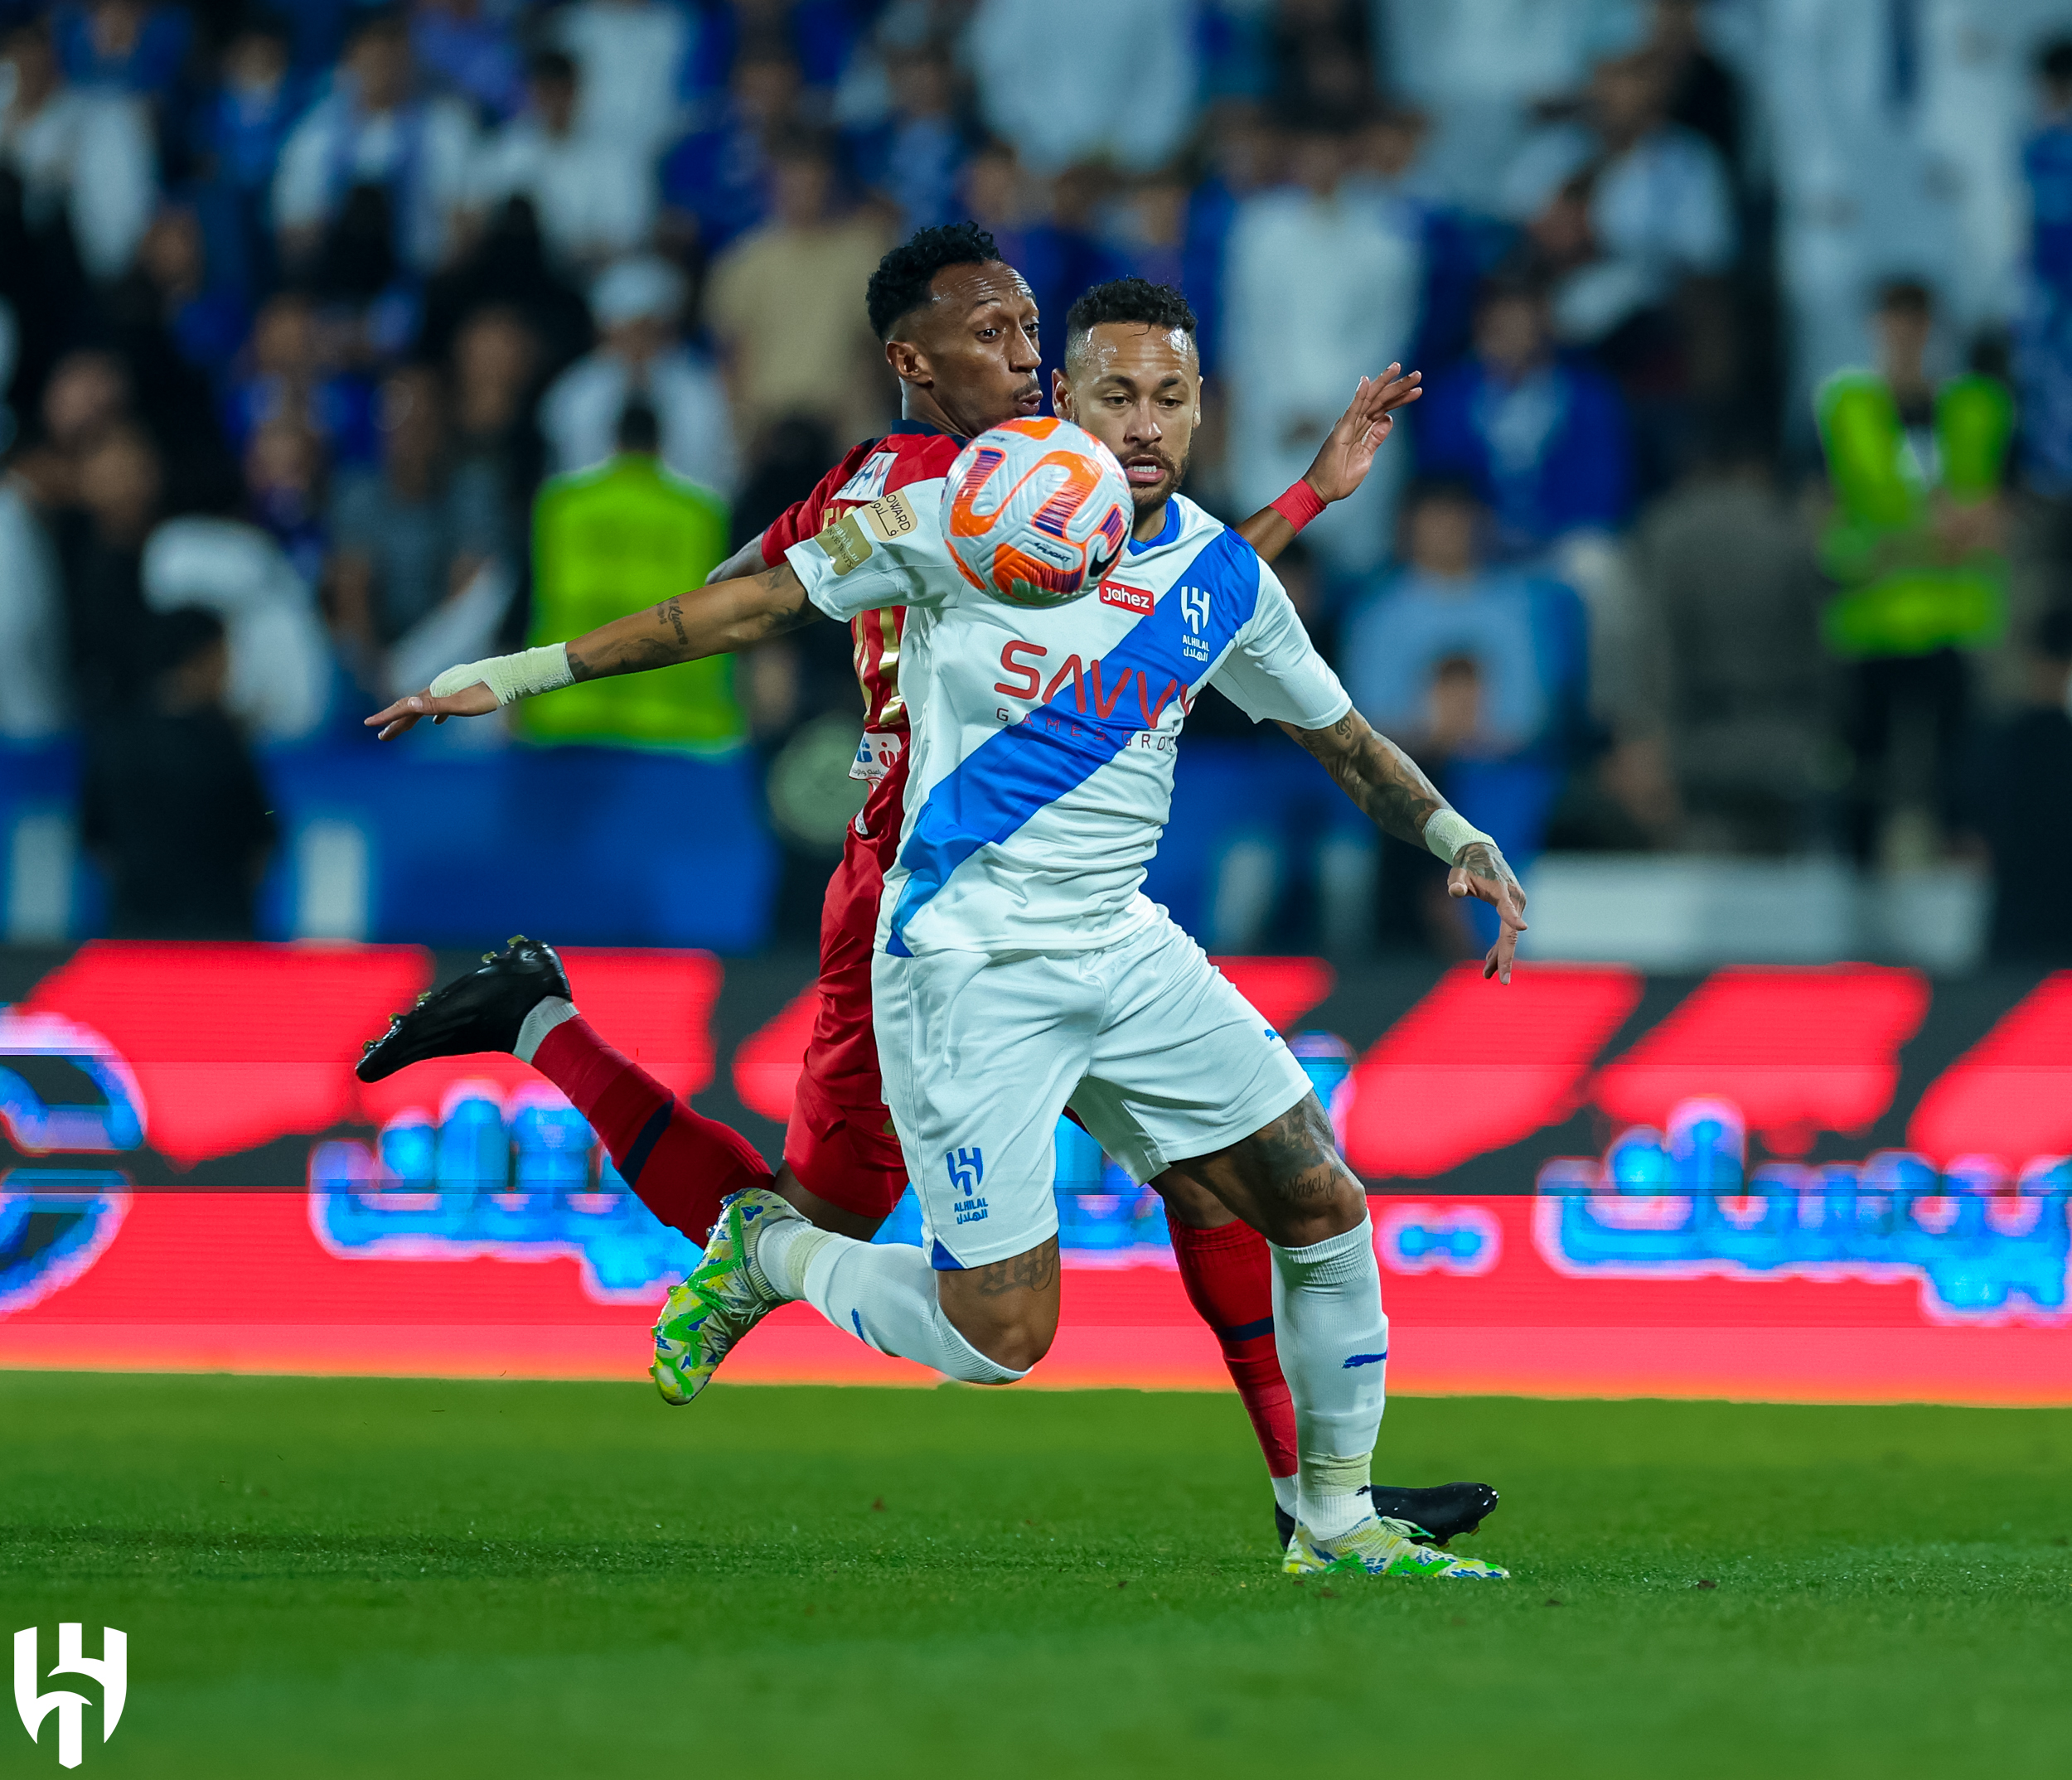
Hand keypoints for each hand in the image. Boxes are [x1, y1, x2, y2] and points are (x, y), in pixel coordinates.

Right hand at [363, 681, 497, 739]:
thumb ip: (433, 705)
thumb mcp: (459, 703)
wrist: (508, 678)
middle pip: (411, 709)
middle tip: (381, 737)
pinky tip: (437, 722)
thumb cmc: (485, 694)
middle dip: (395, 723)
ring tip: (401, 730)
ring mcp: (448, 691)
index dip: (386, 716)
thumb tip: (408, 702)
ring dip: (411, 720)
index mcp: (433, 694)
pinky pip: (441, 707)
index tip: (369, 724)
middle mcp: (437, 690)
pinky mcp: (460, 693)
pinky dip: (434, 715)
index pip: (404, 707)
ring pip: (424, 708)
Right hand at [1301, 364, 1422, 504]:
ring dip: (1384, 383)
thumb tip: (1388, 420)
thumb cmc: (1340, 477)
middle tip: (1417, 374)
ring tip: (1398, 367)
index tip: (1418, 390)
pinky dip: (1358, 396)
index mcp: (1361, 429)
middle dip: (1398, 387)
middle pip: (1380, 400)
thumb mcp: (1366, 456)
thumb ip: (1375, 438)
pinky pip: (1351, 411)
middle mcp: (1354, 423)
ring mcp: (1347, 426)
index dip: (1400, 399)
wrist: (1323, 490)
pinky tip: (1365, 381)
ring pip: (1369, 400)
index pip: (1384, 409)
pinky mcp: (1340, 432)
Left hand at [1448, 840, 1527, 983]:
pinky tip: (1490, 961)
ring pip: (1509, 935)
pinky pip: (1507, 931)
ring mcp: (1516, 905)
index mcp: (1502, 889)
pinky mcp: (1513, 908)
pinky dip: (1500, 946)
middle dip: (1506, 957)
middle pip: (1510, 932)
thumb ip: (1456, 882)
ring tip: (1487, 975)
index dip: (1513, 918)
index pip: (1507, 908)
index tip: (1522, 928)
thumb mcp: (1457, 872)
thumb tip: (1454, 891)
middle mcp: (1515, 898)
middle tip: (1502, 980)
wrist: (1481, 853)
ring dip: (1500, 955)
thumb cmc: (1467, 864)